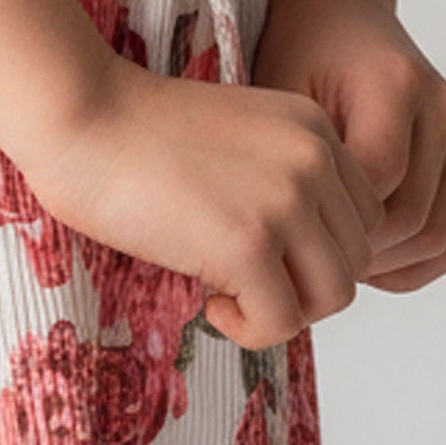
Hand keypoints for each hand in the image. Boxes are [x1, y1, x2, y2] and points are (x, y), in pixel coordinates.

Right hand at [15, 53, 388, 348]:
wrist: (81, 115)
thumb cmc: (136, 132)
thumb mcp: (238, 139)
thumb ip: (282, 180)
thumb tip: (306, 264)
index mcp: (313, 126)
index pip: (364, 216)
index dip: (318, 249)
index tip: (266, 252)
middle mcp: (313, 159)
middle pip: (357, 258)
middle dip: (305, 284)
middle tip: (247, 282)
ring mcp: (285, 201)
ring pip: (335, 295)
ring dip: (287, 310)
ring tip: (233, 297)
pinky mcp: (249, 244)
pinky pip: (282, 322)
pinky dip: (250, 329)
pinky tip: (210, 305)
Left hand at [252, 0, 445, 294]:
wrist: (341, 13)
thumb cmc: (301, 48)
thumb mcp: (284, 89)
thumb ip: (298, 156)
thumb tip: (296, 238)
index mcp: (398, 83)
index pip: (379, 181)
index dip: (337, 221)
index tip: (293, 235)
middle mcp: (442, 110)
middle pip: (413, 217)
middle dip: (361, 251)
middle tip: (309, 262)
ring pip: (437, 237)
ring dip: (387, 265)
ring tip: (333, 261)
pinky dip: (410, 262)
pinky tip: (367, 259)